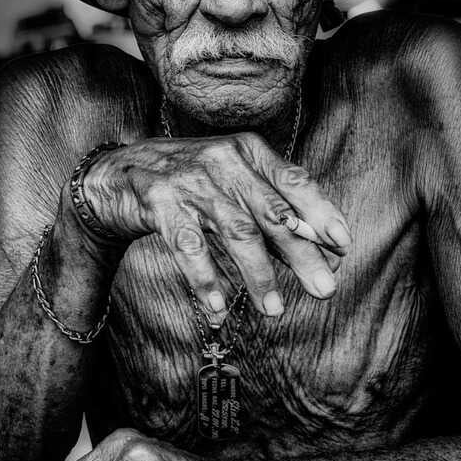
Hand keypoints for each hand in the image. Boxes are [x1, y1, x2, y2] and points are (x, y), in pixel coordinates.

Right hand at [78, 131, 351, 316]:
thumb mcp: (234, 186)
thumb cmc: (191, 183)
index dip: (321, 212)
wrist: (116, 173)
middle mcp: (222, 159)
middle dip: (301, 253)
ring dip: (258, 275)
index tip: (343, 244)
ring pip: (234, 231)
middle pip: (271, 212)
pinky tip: (220, 309)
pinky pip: (189, 246)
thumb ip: (274, 212)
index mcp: (247, 150)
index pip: (293, 181)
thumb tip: (325, 249)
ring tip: (274, 311)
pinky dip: (206, 279)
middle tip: (325, 289)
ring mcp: (190, 179)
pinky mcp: (158, 200)